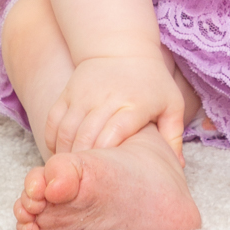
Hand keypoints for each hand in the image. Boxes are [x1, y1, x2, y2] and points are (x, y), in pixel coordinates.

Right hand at [45, 51, 185, 163]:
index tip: (104, 175)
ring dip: (66, 155)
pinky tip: (60, 155)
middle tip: (83, 183)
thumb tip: (177, 166)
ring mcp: (84, 94)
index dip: (105, 157)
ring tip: (71, 174)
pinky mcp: (68, 92)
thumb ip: (174, 136)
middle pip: (87, 137)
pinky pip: (53, 121)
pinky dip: (52, 141)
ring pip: (67, 131)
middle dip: (83, 163)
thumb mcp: (171, 103)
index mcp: (134, 104)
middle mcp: (107, 98)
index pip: (114, 134)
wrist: (122, 46)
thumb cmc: (151, 81)